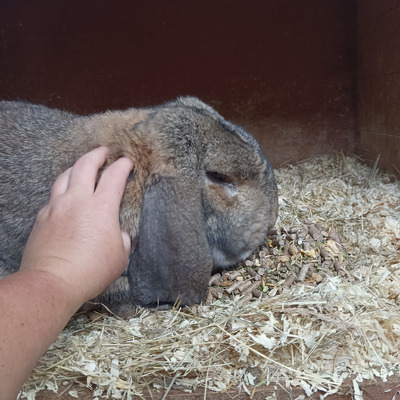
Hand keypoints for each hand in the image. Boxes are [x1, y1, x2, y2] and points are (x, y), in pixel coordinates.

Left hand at [20, 146, 132, 307]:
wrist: (53, 281)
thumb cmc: (91, 270)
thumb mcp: (120, 256)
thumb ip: (123, 238)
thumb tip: (118, 233)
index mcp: (101, 207)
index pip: (114, 176)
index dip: (122, 166)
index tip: (127, 162)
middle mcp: (78, 201)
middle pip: (85, 166)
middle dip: (97, 155)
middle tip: (104, 152)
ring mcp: (57, 207)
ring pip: (65, 176)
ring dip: (76, 167)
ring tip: (82, 167)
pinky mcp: (43, 218)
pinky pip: (52, 196)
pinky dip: (62, 190)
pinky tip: (65, 196)